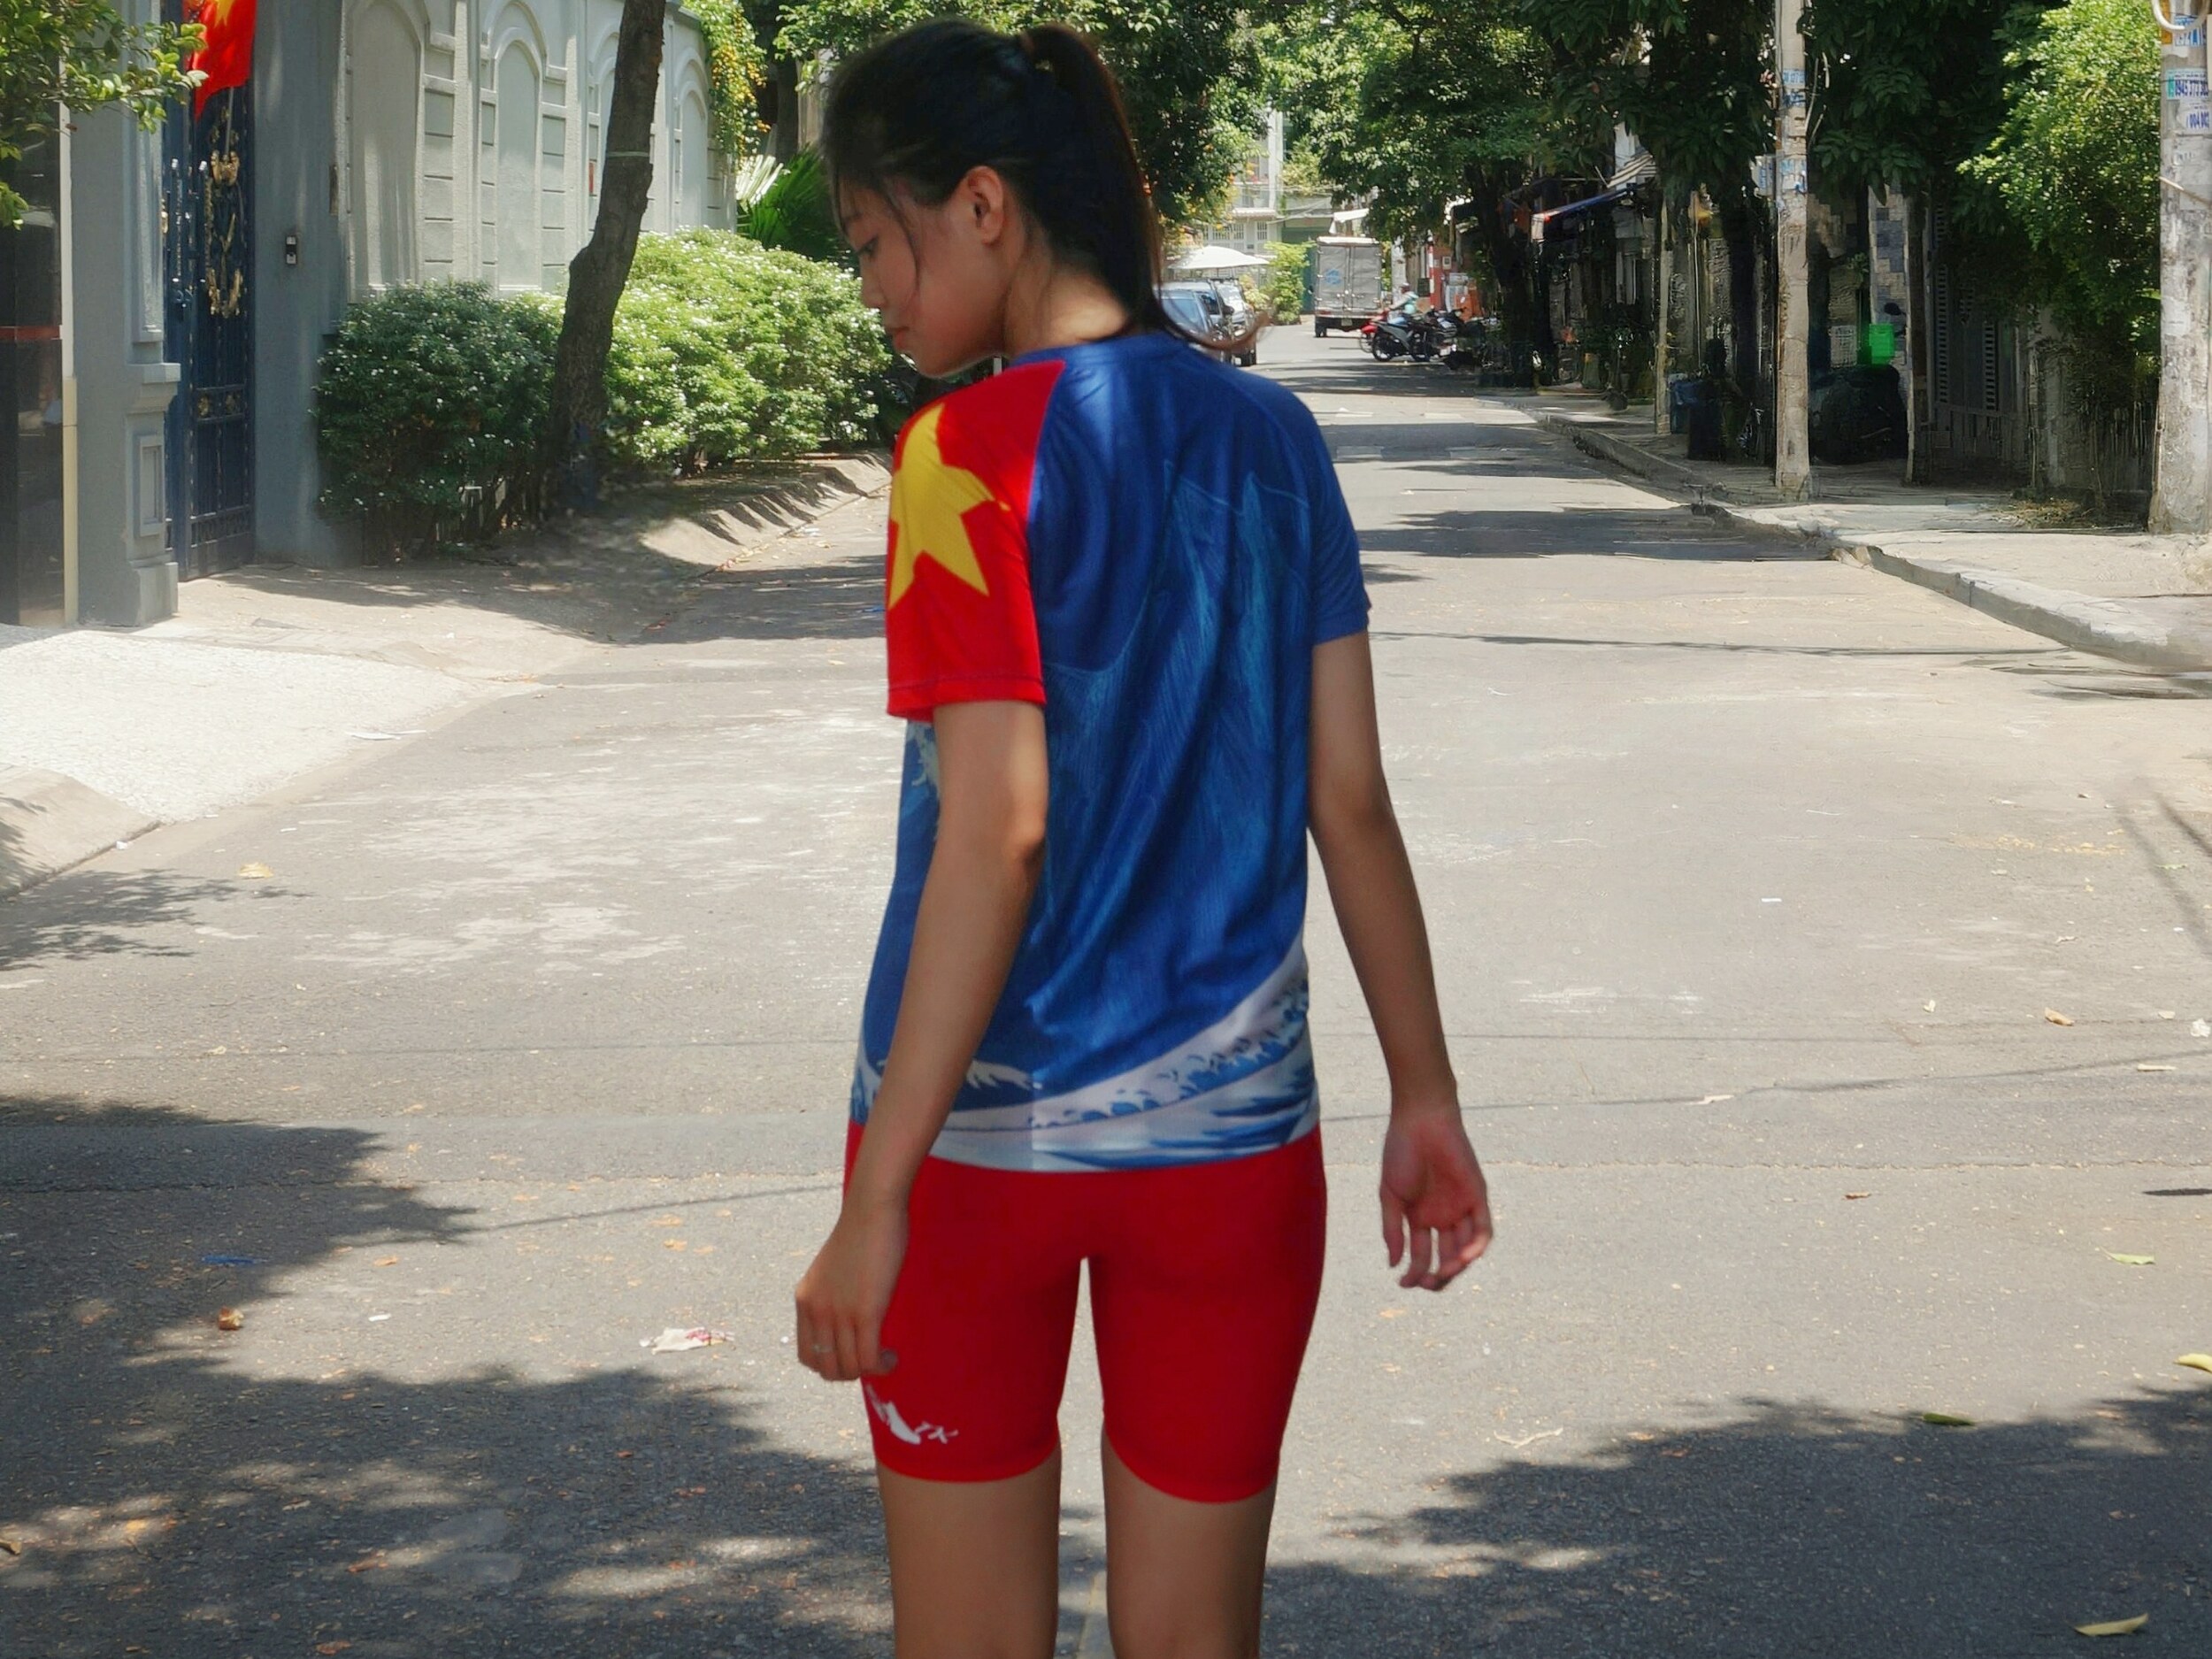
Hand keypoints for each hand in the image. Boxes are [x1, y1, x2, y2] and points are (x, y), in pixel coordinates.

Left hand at [794, 1196, 908, 1380]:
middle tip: (872, 1359)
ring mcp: (839, 1313)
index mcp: (805, 1300)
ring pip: (849, 1369)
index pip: (806, 1355)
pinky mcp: (865, 1312)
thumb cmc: (861, 1231)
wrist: (872, 1208)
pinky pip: (869, 1359)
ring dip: (870, 1372)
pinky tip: (893, 1356)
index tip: (853, 1356)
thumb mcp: (833, 1268)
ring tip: (887, 1359)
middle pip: (826, 1369)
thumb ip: (833, 1294)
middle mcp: (816, 1311)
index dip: (830, 1365)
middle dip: (850, 1374)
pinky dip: (882, 1366)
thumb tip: (849, 1314)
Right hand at [1379, 1104, 1492, 1290]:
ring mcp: (1461, 1208)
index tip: (1403, 1283)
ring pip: (1465, 1249)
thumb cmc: (1401, 1152)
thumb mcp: (1390, 1195)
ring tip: (1442, 1273)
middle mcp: (1443, 1217)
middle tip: (1425, 1282)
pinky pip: (1483, 1230)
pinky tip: (1462, 1258)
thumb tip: (1394, 1264)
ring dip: (1456, 1266)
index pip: (1422, 1255)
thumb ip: (1392, 1229)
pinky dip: (1476, 1247)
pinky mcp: (1477, 1197)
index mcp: (1420, 1217)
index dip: (1414, 1273)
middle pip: (1446, 1258)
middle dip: (1436, 1276)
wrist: (1421, 1121)